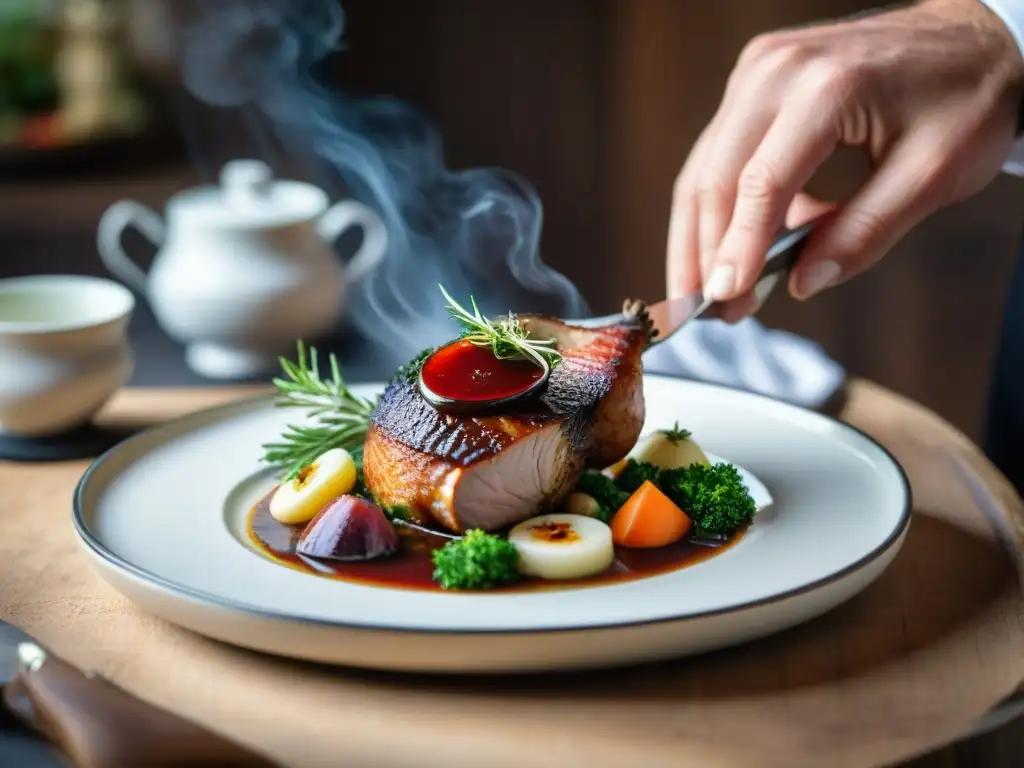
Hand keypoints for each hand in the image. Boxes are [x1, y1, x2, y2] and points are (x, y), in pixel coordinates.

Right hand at [667, 0, 1023, 319]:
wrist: (977, 35)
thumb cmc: (967, 98)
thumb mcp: (934, 175)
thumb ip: (866, 232)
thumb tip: (805, 282)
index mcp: (827, 89)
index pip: (762, 183)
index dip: (738, 248)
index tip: (724, 299)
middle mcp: (777, 72)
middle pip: (714, 177)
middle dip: (704, 252)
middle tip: (707, 310)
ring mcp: (759, 71)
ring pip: (704, 167)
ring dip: (699, 235)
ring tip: (703, 291)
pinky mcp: (754, 80)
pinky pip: (719, 153)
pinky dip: (719, 206)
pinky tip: (734, 248)